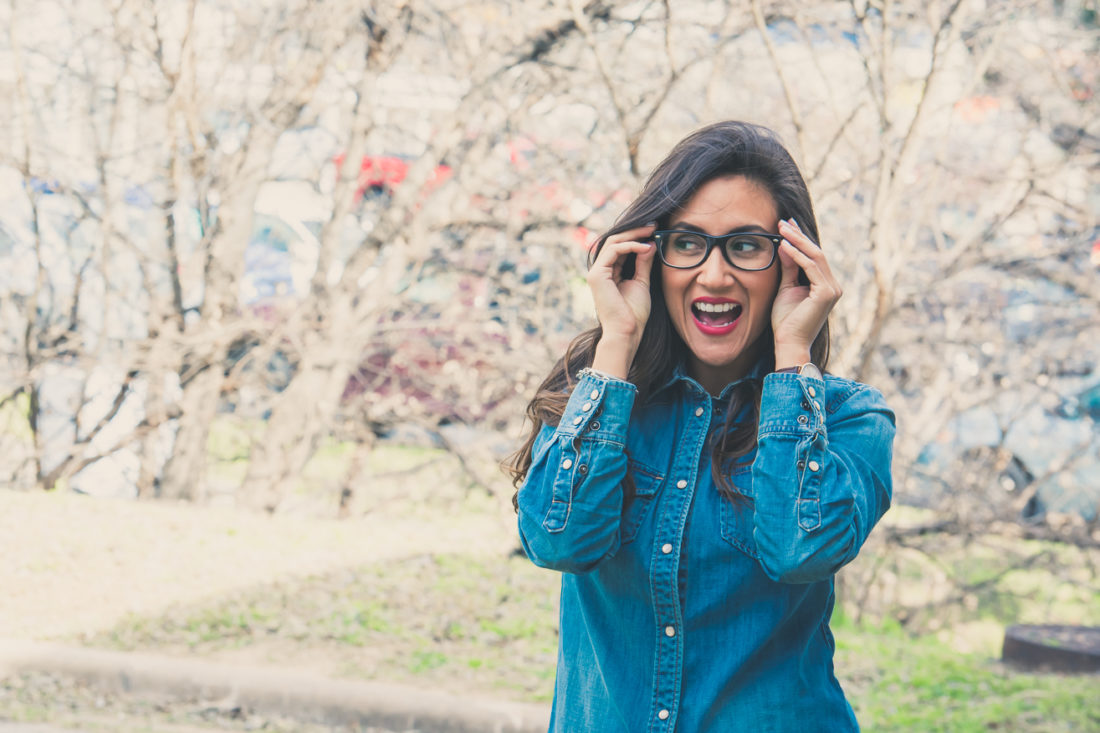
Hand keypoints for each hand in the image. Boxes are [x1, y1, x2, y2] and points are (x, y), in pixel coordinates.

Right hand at [587, 224, 657, 376]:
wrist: (627, 331)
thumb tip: (650, 244)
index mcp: (609, 273)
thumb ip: (643, 263)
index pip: (620, 247)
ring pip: (613, 242)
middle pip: (615, 241)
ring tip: (651, 232)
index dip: (636, 237)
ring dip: (633, 235)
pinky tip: (645, 247)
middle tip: (653, 225)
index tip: (654, 230)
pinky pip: (613, 251)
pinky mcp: (597, 275)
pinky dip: (630, 246)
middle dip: (635, 231)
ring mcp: (596, 272)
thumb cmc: (634, 313)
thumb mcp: (642, 282)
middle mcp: (600, 271)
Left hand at [771, 219, 841, 366]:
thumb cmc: (786, 321)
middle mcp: (833, 286)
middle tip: (783, 221)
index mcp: (825, 285)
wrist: (789, 343)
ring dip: (797, 240)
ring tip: (781, 228)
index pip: (814, 257)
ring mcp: (832, 289)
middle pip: (816, 253)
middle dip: (799, 235)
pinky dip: (797, 255)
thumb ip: (789, 269)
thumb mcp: (786, 289)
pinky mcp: (826, 293)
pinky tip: (784, 245)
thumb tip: (785, 247)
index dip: (801, 239)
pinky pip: (811, 268)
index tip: (787, 224)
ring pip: (816, 257)